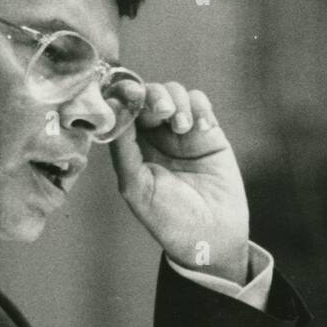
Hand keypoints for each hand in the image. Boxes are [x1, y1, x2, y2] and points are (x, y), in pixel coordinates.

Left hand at [109, 82, 249, 283]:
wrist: (211, 234)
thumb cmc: (169, 218)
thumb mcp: (137, 187)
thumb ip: (123, 149)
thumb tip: (115, 112)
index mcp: (132, 149)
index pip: (123, 110)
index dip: (124, 95)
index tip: (129, 92)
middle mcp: (155, 137)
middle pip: (148, 94)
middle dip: (153, 96)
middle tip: (162, 111)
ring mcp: (182, 132)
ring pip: (174, 93)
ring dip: (177, 100)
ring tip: (182, 127)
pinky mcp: (208, 132)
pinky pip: (199, 102)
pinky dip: (197, 106)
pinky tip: (199, 128)